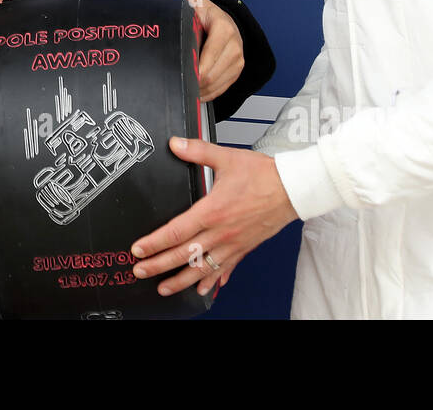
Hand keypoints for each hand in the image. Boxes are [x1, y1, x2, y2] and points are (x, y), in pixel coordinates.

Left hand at [131, 137, 297, 296]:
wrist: (293, 189)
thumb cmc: (263, 175)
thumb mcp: (227, 158)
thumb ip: (198, 150)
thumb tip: (175, 144)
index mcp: (213, 211)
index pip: (176, 232)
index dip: (155, 243)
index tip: (138, 250)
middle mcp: (221, 232)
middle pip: (184, 255)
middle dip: (159, 265)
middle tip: (140, 272)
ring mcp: (233, 244)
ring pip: (202, 268)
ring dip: (181, 281)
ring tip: (164, 288)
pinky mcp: (244, 248)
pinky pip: (225, 268)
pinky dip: (213, 280)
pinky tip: (204, 288)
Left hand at [161, 0, 243, 101]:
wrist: (227, 22)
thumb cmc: (210, 15)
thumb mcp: (196, 2)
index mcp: (223, 29)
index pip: (208, 57)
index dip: (193, 68)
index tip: (180, 71)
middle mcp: (234, 46)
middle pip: (211, 75)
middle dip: (193, 81)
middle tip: (178, 82)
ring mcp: (237, 61)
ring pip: (216, 85)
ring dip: (200, 90)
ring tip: (185, 87)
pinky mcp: (237, 71)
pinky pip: (221, 89)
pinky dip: (207, 92)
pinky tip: (196, 90)